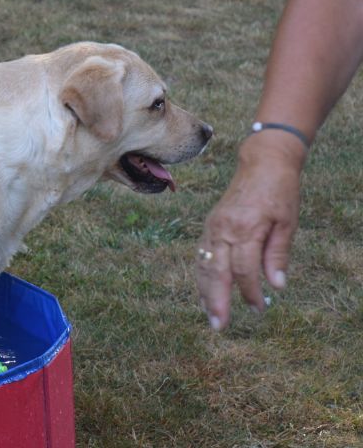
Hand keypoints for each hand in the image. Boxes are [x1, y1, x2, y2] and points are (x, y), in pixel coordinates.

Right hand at [197, 132, 304, 329]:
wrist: (261, 164)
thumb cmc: (279, 193)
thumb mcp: (287, 223)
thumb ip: (277, 255)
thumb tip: (276, 286)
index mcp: (245, 228)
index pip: (243, 269)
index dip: (249, 292)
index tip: (258, 309)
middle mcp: (223, 229)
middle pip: (215, 271)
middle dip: (216, 300)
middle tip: (219, 326)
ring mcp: (212, 227)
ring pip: (203, 264)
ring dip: (204, 292)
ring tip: (209, 315)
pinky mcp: (209, 226)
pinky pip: (201, 255)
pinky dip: (201, 275)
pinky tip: (205, 291)